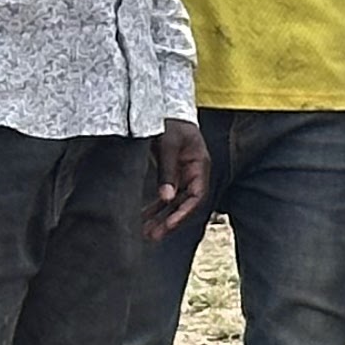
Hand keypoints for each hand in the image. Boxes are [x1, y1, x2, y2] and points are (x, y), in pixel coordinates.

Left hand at [144, 118, 209, 239]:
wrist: (163, 108)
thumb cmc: (170, 123)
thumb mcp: (168, 144)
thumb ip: (167, 171)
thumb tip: (166, 198)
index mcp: (199, 165)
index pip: (197, 195)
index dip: (184, 212)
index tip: (169, 224)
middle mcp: (193, 173)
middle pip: (185, 203)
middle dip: (170, 221)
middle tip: (153, 236)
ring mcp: (182, 174)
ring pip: (174, 202)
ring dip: (161, 217)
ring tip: (146, 233)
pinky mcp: (171, 174)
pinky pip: (165, 195)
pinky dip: (155, 206)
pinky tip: (144, 217)